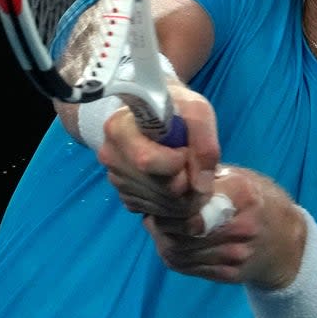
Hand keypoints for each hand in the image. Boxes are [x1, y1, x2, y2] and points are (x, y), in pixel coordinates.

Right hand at [96, 81, 219, 220]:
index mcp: (119, 129)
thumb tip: (201, 185)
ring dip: (185, 197)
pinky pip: (155, 212)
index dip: (180, 163)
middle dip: (188, 185)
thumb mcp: (196, 110)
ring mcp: (116, 179)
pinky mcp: (125, 195)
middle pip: (159, 189)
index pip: (148, 162)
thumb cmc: (175, 105)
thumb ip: (204, 143)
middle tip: (198, 167)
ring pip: (160, 206)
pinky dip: (173, 204)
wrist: (157, 110)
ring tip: (190, 173)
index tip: (188, 149)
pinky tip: (177, 181)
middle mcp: (111, 157)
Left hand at [142, 166, 305, 285]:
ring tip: (161, 225)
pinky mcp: (229, 274)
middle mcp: (241, 226)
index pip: (191, 202)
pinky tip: (173, 241)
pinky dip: (172, 253)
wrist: (287, 242)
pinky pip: (186, 266)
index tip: (161, 195)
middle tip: (154, 211)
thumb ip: (206, 175)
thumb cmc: (258, 201)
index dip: (169, 200)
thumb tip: (167, 172)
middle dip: (161, 220)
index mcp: (243, 194)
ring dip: (162, 238)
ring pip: (178, 250)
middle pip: (182, 229)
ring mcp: (236, 254)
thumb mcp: (240, 177)